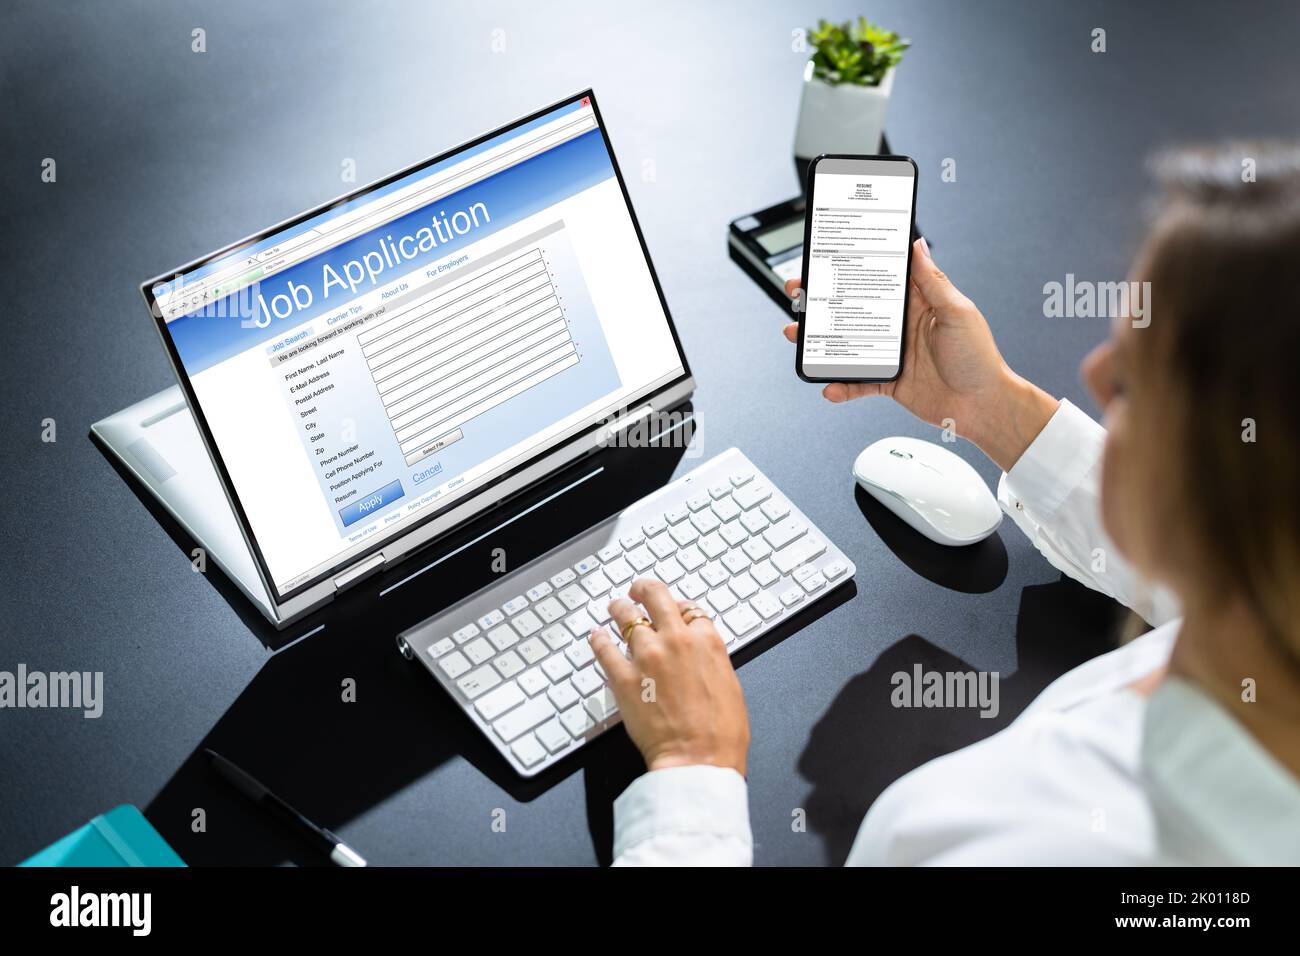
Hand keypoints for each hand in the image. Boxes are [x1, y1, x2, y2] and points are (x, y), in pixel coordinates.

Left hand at [588, 579, 749, 775]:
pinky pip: (603, 648)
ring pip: (625, 616)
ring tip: (615, 608)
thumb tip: (700, 654)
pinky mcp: (623, 678)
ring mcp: (647, 657)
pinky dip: (598, 639)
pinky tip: (597, 637)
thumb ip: (711, 660)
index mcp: (707, 641)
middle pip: (655, 596)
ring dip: (619, 609)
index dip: (677, 607)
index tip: (672, 611)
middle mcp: (676, 641)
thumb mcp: (730, 684)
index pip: (688, 609)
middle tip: (637, 590)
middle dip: (643, 589)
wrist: (699, 761)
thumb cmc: (721, 734)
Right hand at [785, 237, 1058, 470]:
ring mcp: (891, 353)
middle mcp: (900, 325)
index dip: (851, 267)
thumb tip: (917, 245)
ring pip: (846, 343)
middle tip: (799, 293)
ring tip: (798, 336)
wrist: (983, 406)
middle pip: (852, 308)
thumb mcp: (958, 312)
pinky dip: (841, 385)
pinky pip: (857, 382)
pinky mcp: (888, 381)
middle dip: (822, 300)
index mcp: (917, 302)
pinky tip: (829, 386)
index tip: (825, 257)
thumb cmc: (979, 358)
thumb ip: (933, 281)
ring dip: (819, 340)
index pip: (878, 278)